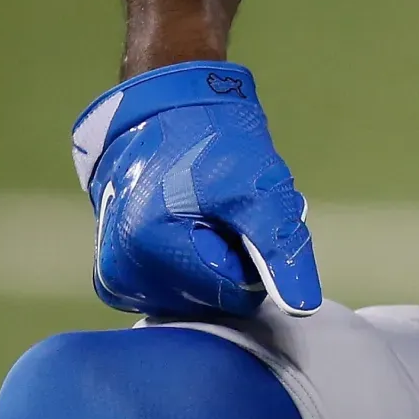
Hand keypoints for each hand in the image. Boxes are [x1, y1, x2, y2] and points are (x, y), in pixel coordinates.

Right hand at [70, 61, 322, 318]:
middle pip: (212, 301)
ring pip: (196, 300)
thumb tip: (302, 306)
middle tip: (228, 212)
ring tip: (207, 215)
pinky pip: (175, 293)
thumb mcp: (257, 187)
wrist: (161, 112)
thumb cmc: (211, 140)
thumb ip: (281, 248)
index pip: (234, 293)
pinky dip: (190, 267)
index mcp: (148, 251)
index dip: (253, 255)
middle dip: (232, 260)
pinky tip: (187, 228)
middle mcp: (122, 277)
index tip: (244, 214)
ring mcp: (116, 282)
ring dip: (213, 264)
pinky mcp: (117, 281)